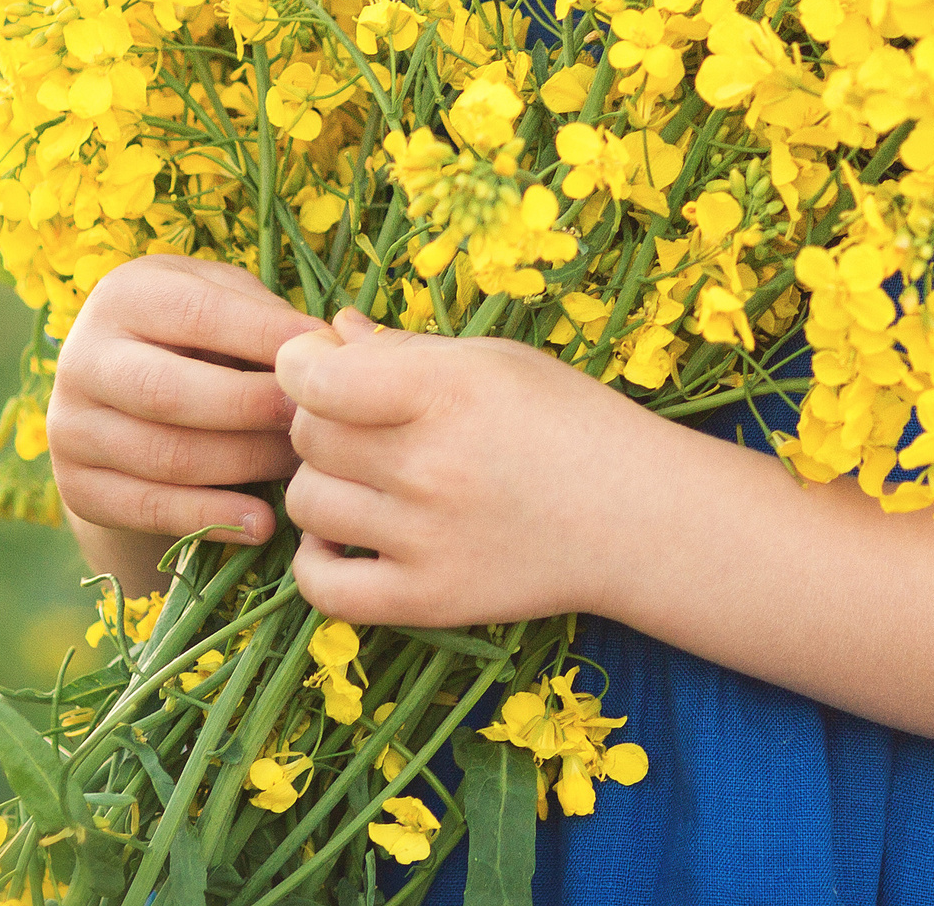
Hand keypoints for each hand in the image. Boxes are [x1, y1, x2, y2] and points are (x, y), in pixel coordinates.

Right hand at [48, 255, 328, 558]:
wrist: (124, 398)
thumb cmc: (198, 335)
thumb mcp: (223, 300)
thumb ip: (265, 316)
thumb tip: (330, 347)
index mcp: (124, 295)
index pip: (198, 314)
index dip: (266, 336)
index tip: (325, 357)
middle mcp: (82, 358)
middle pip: (172, 393)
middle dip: (253, 409)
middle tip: (314, 421)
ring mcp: (70, 428)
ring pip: (167, 457)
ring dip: (245, 466)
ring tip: (300, 468)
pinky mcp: (76, 488)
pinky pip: (149, 510)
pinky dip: (212, 520)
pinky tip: (263, 522)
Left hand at [277, 310, 665, 627]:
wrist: (634, 515)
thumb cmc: (567, 419)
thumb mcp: (493, 360)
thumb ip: (406, 347)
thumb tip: (332, 332)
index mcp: (446, 390)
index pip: (316, 379)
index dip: (299, 364)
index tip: (316, 364)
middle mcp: (429, 466)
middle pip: (308, 437)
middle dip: (316, 418)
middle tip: (356, 417)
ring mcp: (425, 540)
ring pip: (307, 504)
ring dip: (321, 482)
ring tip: (361, 474)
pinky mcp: (428, 601)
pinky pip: (324, 589)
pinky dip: (316, 561)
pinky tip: (343, 537)